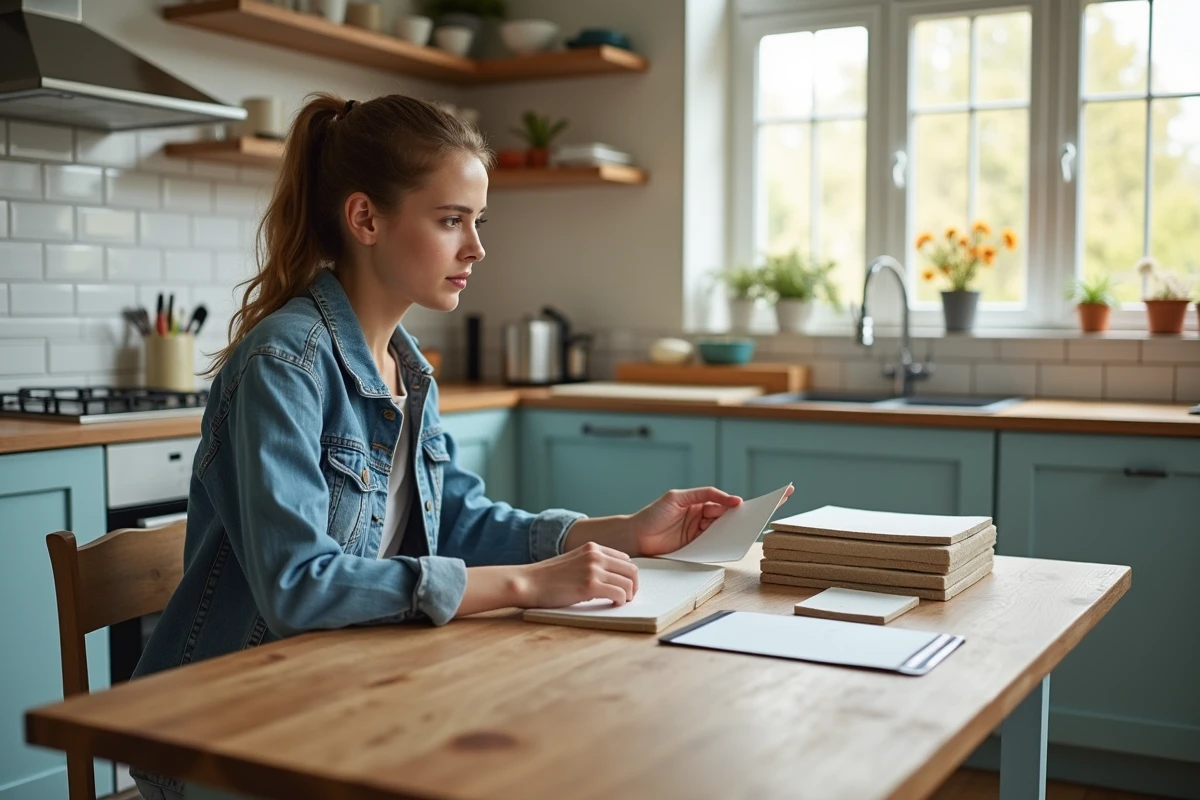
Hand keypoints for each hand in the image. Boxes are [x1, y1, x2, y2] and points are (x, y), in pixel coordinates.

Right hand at [516, 542, 639, 607]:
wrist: (528, 582)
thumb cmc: (547, 577)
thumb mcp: (573, 561)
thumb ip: (591, 564)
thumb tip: (612, 577)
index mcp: (592, 547)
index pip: (625, 559)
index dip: (628, 574)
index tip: (625, 585)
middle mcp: (595, 555)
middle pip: (631, 570)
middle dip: (633, 585)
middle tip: (628, 597)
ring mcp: (593, 570)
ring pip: (628, 583)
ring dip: (628, 595)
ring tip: (620, 602)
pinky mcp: (590, 586)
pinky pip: (619, 594)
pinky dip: (620, 601)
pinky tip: (613, 605)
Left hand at [627, 486, 748, 556]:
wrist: (636, 537)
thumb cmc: (653, 514)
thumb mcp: (677, 498)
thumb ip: (701, 495)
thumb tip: (724, 498)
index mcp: (695, 503)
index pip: (717, 502)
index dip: (729, 502)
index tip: (740, 504)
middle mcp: (698, 517)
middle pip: (720, 517)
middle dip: (732, 518)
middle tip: (744, 520)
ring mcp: (696, 533)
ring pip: (717, 531)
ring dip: (726, 532)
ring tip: (737, 533)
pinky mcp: (693, 547)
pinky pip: (709, 545)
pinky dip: (717, 545)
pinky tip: (722, 544)